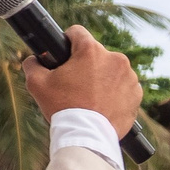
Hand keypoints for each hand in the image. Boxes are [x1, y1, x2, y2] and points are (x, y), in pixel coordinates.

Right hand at [23, 26, 142, 137]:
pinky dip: (115, 92)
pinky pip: (123, 86)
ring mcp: (129, 76)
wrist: (88, 136)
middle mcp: (115, 59)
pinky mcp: (137, 93)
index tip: (65, 53)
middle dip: (85, 64)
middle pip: (95, 54)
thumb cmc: (62, 108)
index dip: (67, 41)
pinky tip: (103, 103)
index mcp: (91, 51)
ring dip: (102, 78)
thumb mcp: (37, 83)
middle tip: (75, 83)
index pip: (77, 33)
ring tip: (89, 96)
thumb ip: (32, 64)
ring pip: (111, 70)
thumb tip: (34, 59)